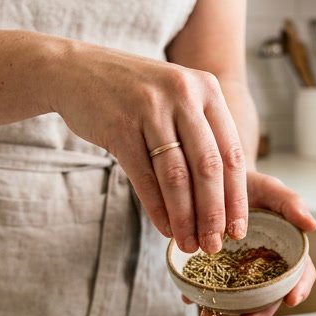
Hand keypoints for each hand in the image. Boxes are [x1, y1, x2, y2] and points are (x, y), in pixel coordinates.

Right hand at [51, 42, 247, 254]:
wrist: (77, 70)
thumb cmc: (134, 94)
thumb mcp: (177, 98)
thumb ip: (203, 133)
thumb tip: (225, 196)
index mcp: (207, 89)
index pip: (231, 152)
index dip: (237, 197)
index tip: (238, 229)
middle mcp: (183, 95)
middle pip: (208, 168)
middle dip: (214, 214)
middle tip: (215, 245)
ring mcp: (150, 109)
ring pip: (177, 177)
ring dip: (185, 218)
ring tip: (189, 244)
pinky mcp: (120, 127)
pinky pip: (145, 178)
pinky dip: (158, 209)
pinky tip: (165, 228)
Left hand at [196, 171, 315, 315]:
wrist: (218, 180)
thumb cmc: (251, 186)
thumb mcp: (271, 189)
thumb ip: (292, 204)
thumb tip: (313, 225)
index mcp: (286, 250)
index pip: (300, 274)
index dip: (299, 288)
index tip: (291, 300)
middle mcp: (264, 266)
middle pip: (268, 296)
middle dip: (259, 313)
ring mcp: (239, 271)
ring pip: (238, 298)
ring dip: (226, 312)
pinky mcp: (215, 269)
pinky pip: (210, 287)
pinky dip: (200, 295)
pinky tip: (189, 298)